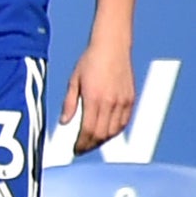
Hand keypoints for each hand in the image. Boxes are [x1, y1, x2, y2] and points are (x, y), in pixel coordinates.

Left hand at [65, 33, 138, 152]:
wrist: (112, 47)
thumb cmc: (90, 61)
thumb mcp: (74, 81)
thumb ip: (69, 103)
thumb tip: (64, 122)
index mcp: (94, 98)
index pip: (88, 130)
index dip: (81, 143)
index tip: (74, 150)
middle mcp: (110, 103)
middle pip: (101, 134)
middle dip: (90, 145)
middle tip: (81, 148)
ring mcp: (123, 102)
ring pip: (114, 131)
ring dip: (103, 140)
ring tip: (92, 142)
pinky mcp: (131, 99)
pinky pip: (124, 122)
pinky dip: (115, 131)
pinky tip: (106, 132)